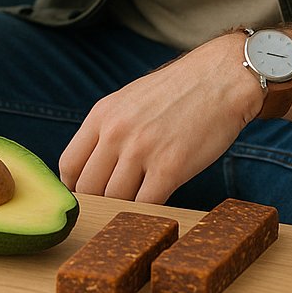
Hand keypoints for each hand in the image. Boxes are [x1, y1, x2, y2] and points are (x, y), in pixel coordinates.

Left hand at [59, 32, 261, 204]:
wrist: (222, 79)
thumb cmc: (179, 91)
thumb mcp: (130, 100)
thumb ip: (109, 130)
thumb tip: (94, 168)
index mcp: (102, 115)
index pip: (69, 165)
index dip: (75, 188)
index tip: (87, 196)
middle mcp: (116, 132)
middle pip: (89, 188)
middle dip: (98, 202)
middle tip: (114, 208)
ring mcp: (142, 150)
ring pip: (115, 200)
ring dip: (125, 209)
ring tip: (138, 208)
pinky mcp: (170, 167)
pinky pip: (146, 204)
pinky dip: (149, 213)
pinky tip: (158, 207)